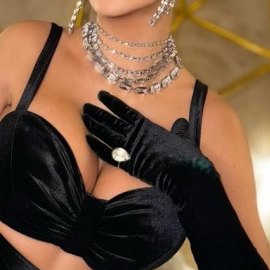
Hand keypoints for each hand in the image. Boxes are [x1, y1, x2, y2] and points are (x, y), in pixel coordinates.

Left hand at [81, 89, 216, 197]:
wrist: (182, 175)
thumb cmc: (185, 156)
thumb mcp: (184, 138)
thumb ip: (179, 129)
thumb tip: (181, 122)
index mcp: (147, 126)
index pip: (125, 111)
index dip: (112, 102)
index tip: (101, 95)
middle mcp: (135, 134)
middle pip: (111, 120)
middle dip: (98, 112)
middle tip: (85, 106)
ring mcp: (129, 149)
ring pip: (106, 134)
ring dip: (94, 125)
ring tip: (84, 117)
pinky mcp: (126, 164)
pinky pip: (107, 153)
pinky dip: (96, 146)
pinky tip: (87, 139)